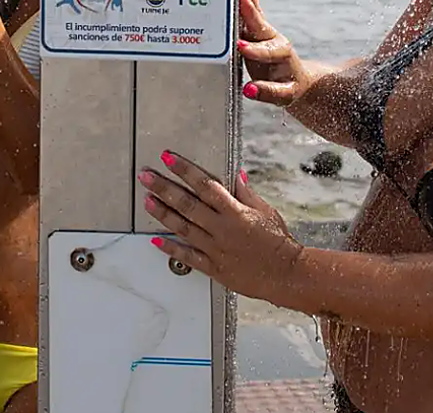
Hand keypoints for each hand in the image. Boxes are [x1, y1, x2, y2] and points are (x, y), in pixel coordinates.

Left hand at [139, 151, 301, 301]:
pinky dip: (171, 249)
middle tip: (146, 177)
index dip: (185, 170)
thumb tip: (236, 175)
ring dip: (163, 214)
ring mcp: (215, 249)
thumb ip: (247, 194)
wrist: (286, 274)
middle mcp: (222, 229)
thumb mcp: (266, 211)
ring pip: (183, 228)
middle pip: (188, 205)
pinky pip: (188, 257)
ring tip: (146, 201)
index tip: (169, 158)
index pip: (205, 185)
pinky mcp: (214, 267)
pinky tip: (156, 241)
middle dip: (164, 188)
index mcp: (235, 212)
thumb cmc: (279, 242)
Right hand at [237, 0, 311, 105]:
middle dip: (250, 11)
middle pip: (260, 24)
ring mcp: (264, 32)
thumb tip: (249, 90)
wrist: (295, 78)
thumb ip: (267, 92)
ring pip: (255, 12)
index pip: (266, 51)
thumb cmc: (289, 87)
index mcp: (280, 55)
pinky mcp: (257, 29)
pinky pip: (251, 9)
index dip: (254, 50)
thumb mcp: (284, 95)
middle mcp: (272, 39)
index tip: (241, 46)